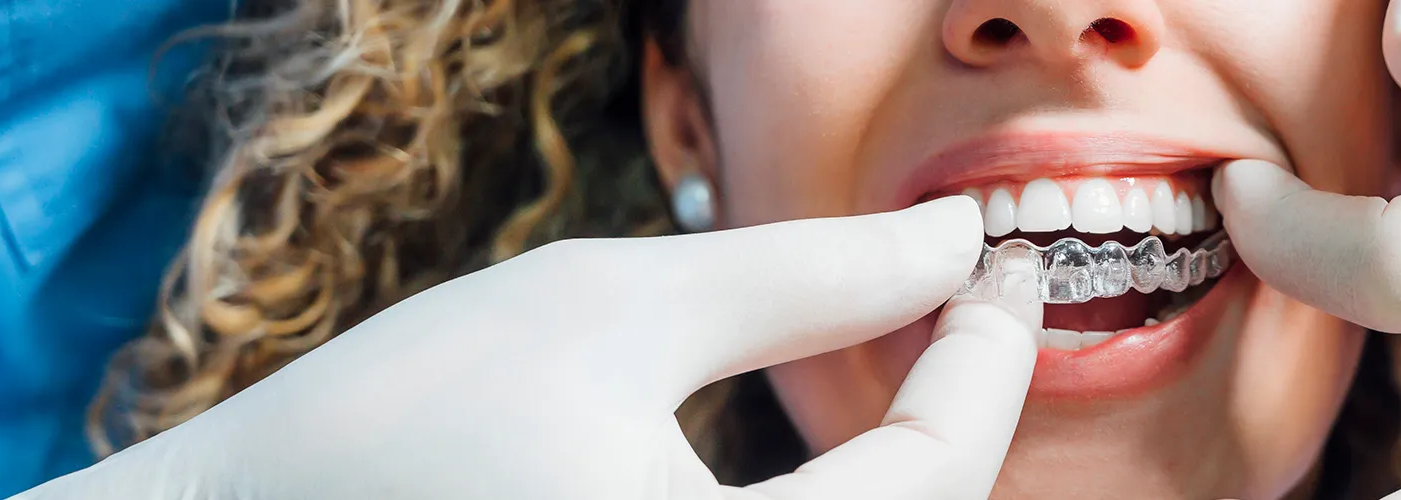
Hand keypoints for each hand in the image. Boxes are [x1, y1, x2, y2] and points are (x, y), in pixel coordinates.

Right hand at [16, 197, 1042, 498]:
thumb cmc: (398, 420)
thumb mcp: (614, 309)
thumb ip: (805, 277)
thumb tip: (947, 248)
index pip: (931, 473)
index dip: (989, 355)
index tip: (1003, 262)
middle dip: (962, 423)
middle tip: (967, 310)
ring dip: (907, 480)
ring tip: (910, 372)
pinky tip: (826, 459)